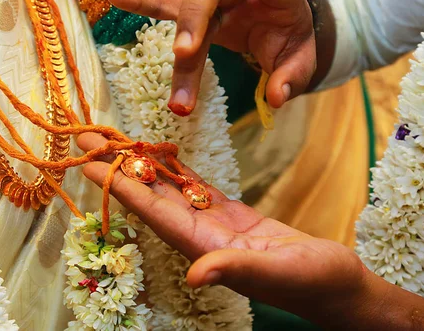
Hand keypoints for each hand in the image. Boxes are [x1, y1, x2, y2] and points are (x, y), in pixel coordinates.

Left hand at [77, 133, 366, 321]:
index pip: (154, 213)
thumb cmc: (313, 282)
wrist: (336, 284)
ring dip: (142, 166)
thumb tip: (196, 276)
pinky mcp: (232, 216)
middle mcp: (200, 236)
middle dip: (118, 168)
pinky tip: (162, 155)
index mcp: (205, 248)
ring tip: (115, 141)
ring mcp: (215, 225)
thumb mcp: (277, 274)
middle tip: (87, 139)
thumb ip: (235, 270)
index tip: (91, 164)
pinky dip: (178, 171)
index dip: (121, 188)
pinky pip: (197, 188)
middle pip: (150, 197)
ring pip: (170, 190)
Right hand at [105, 0, 316, 113]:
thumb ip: (292, 76)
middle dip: (196, 18)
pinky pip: (167, 6)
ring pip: (186, 1)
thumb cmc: (291, 39)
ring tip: (147, 31)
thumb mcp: (301, 60)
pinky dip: (141, 3)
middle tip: (185, 52)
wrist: (281, 30)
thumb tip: (275, 99)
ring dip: (174, 29)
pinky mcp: (197, 12)